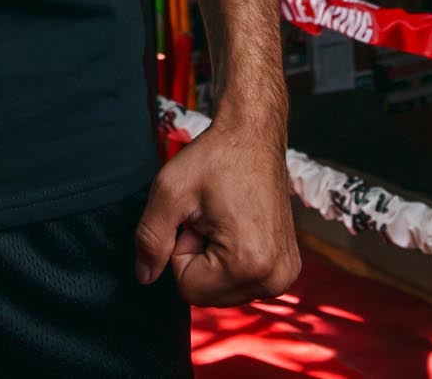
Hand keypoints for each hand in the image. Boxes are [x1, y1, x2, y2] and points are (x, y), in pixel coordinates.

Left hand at [134, 121, 299, 305]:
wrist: (253, 136)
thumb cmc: (215, 157)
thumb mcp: (170, 190)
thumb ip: (150, 237)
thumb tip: (144, 276)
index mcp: (249, 264)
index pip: (188, 288)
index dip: (180, 250)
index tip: (195, 218)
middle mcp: (274, 279)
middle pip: (208, 294)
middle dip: (197, 257)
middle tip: (209, 216)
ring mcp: (284, 275)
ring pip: (223, 290)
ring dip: (213, 258)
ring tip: (223, 218)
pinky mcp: (286, 268)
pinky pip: (242, 282)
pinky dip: (231, 258)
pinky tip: (237, 225)